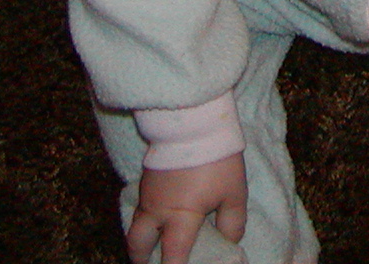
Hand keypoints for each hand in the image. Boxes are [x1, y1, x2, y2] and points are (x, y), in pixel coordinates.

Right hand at [126, 154, 246, 263]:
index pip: (171, 257)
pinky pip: (138, 207)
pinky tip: (158, 217)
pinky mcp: (145, 178)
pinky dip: (144, 219)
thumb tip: (229, 242)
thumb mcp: (234, 193)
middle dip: (141, 259)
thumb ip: (232, 223)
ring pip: (134, 226)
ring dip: (141, 240)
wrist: (192, 120)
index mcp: (181, 217)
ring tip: (153, 246)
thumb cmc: (216, 159)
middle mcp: (157, 210)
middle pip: (137, 245)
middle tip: (152, 262)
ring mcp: (147, 194)